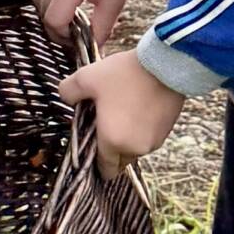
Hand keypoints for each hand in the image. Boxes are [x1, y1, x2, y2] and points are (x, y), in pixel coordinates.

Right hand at [34, 0, 146, 51]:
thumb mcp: (115, 0)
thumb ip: (102, 27)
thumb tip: (94, 48)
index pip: (54, 20)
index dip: (62, 35)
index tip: (75, 39)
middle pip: (43, 11)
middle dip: (57, 25)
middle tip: (75, 31)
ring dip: (50, 11)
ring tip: (71, 14)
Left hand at [59, 51, 185, 179]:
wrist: (166, 64)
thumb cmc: (124, 74)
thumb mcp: (86, 77)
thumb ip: (68, 91)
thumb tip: (66, 99)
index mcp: (113, 141)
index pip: (104, 168)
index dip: (95, 161)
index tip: (91, 145)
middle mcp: (136, 148)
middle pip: (119, 160)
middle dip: (110, 150)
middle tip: (103, 125)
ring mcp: (154, 141)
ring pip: (135, 149)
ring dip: (127, 139)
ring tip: (120, 113)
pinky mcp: (168, 130)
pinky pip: (148, 138)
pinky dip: (141, 130)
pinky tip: (136, 109)